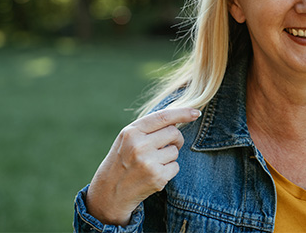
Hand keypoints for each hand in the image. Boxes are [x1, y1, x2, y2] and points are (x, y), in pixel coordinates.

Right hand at [85, 107, 200, 225]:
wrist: (109, 193)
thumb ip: (150, 127)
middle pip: (173, 132)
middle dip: (175, 138)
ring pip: (175, 150)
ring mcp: (148, 162)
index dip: (182, 113)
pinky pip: (175, 166)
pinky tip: (154, 174)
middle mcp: (139, 145)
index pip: (163, 117)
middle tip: (164, 146)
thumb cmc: (122, 160)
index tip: (195, 113)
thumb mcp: (128, 138)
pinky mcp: (157, 178)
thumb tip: (180, 116)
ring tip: (152, 162)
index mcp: (131, 132)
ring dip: (169, 156)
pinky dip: (169, 170)